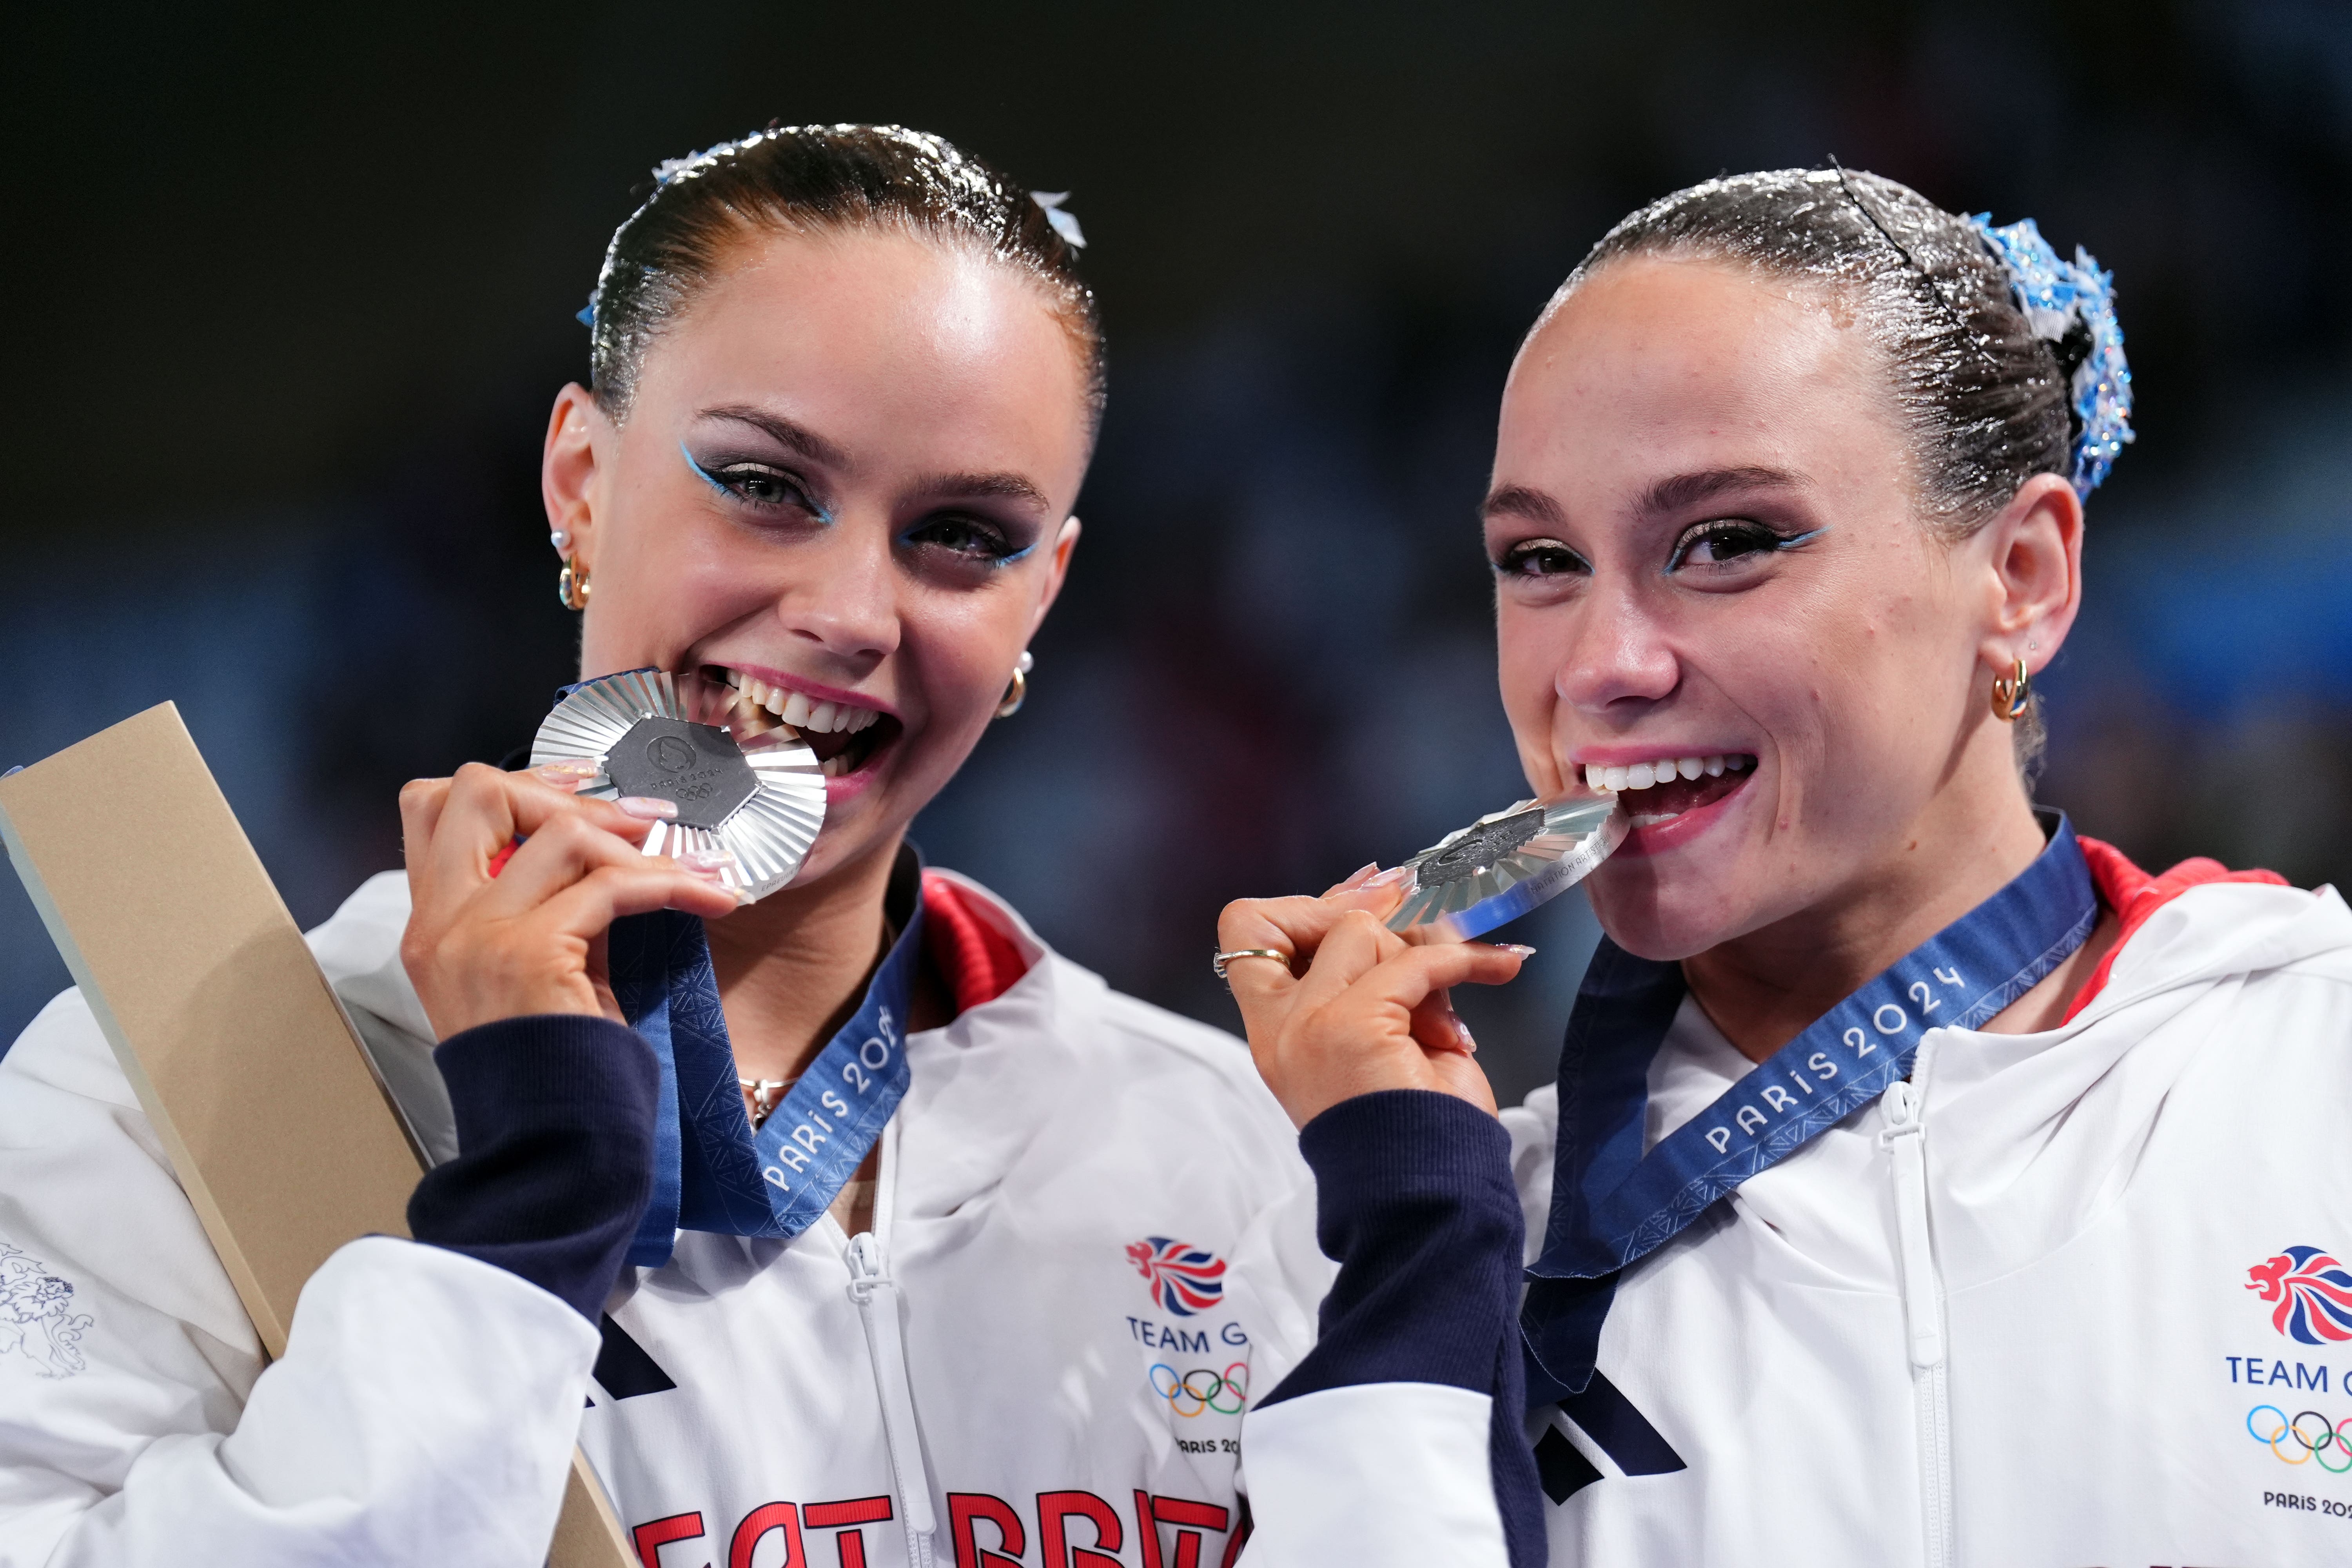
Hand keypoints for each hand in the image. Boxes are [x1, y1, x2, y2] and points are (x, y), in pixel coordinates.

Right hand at [398, 761, 742, 1038]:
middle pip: (474, 791)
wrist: (548, 1147)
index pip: (432, 807)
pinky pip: (611, 886)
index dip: (508, 784)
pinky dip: (671, 884)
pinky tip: (708, 901)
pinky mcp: (528, 954)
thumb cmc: (553, 1070)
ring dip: (636, 845)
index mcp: (431, 926)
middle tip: (637, 818)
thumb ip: (541, 909)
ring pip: (558, 833)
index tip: (575, 791)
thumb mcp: (530, 975)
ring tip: (690, 872)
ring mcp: (477, 936)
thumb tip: (603, 849)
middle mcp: (441, 924)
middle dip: (563, 791)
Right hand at [1217, 865, 1532, 1128]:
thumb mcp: (1380, 1035)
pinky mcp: (1353, 1027)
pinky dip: (1467, 960)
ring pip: (1364, 931)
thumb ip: (1369, 976)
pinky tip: (1499, 967)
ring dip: (1424, 958)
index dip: (1309, 907)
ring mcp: (1310, 1024)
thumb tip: (1391, 892)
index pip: (1247, 931)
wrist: (1428, 1197)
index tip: (1366, 909)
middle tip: (1426, 939)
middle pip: (1311, 918)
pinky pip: (1416, 962)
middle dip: (1377, 916)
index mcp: (1275, 1031)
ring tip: (1446, 1020)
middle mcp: (1283, 1026)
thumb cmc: (1414, 1127)